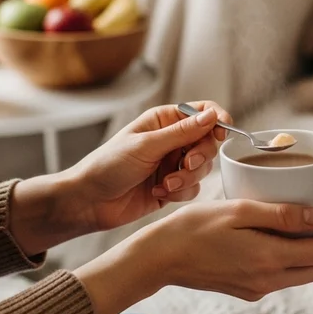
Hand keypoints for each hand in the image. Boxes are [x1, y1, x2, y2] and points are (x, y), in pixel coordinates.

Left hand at [63, 100, 228, 232]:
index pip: (202, 112)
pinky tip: (160, 192)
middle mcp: (171, 140)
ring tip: (167, 183)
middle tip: (186, 164)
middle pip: (208, 142)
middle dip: (201, 155)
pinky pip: (193, 188)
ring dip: (188, 177)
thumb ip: (183, 132)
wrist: (89, 202)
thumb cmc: (108, 165)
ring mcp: (172, 163)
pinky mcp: (172, 187)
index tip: (223, 133)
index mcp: (164, 120)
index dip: (217, 120)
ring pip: (203, 167)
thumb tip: (212, 115)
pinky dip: (181, 192)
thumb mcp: (147, 145)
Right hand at [75, 199, 312, 313]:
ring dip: (311, 254)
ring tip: (307, 225)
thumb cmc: (195, 227)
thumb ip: (280, 215)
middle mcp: (267, 280)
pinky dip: (290, 260)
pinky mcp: (245, 290)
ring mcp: (256, 289)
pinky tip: (279, 237)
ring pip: (300, 275)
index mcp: (269, 260)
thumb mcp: (239, 210)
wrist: (160, 257)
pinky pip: (280, 277)